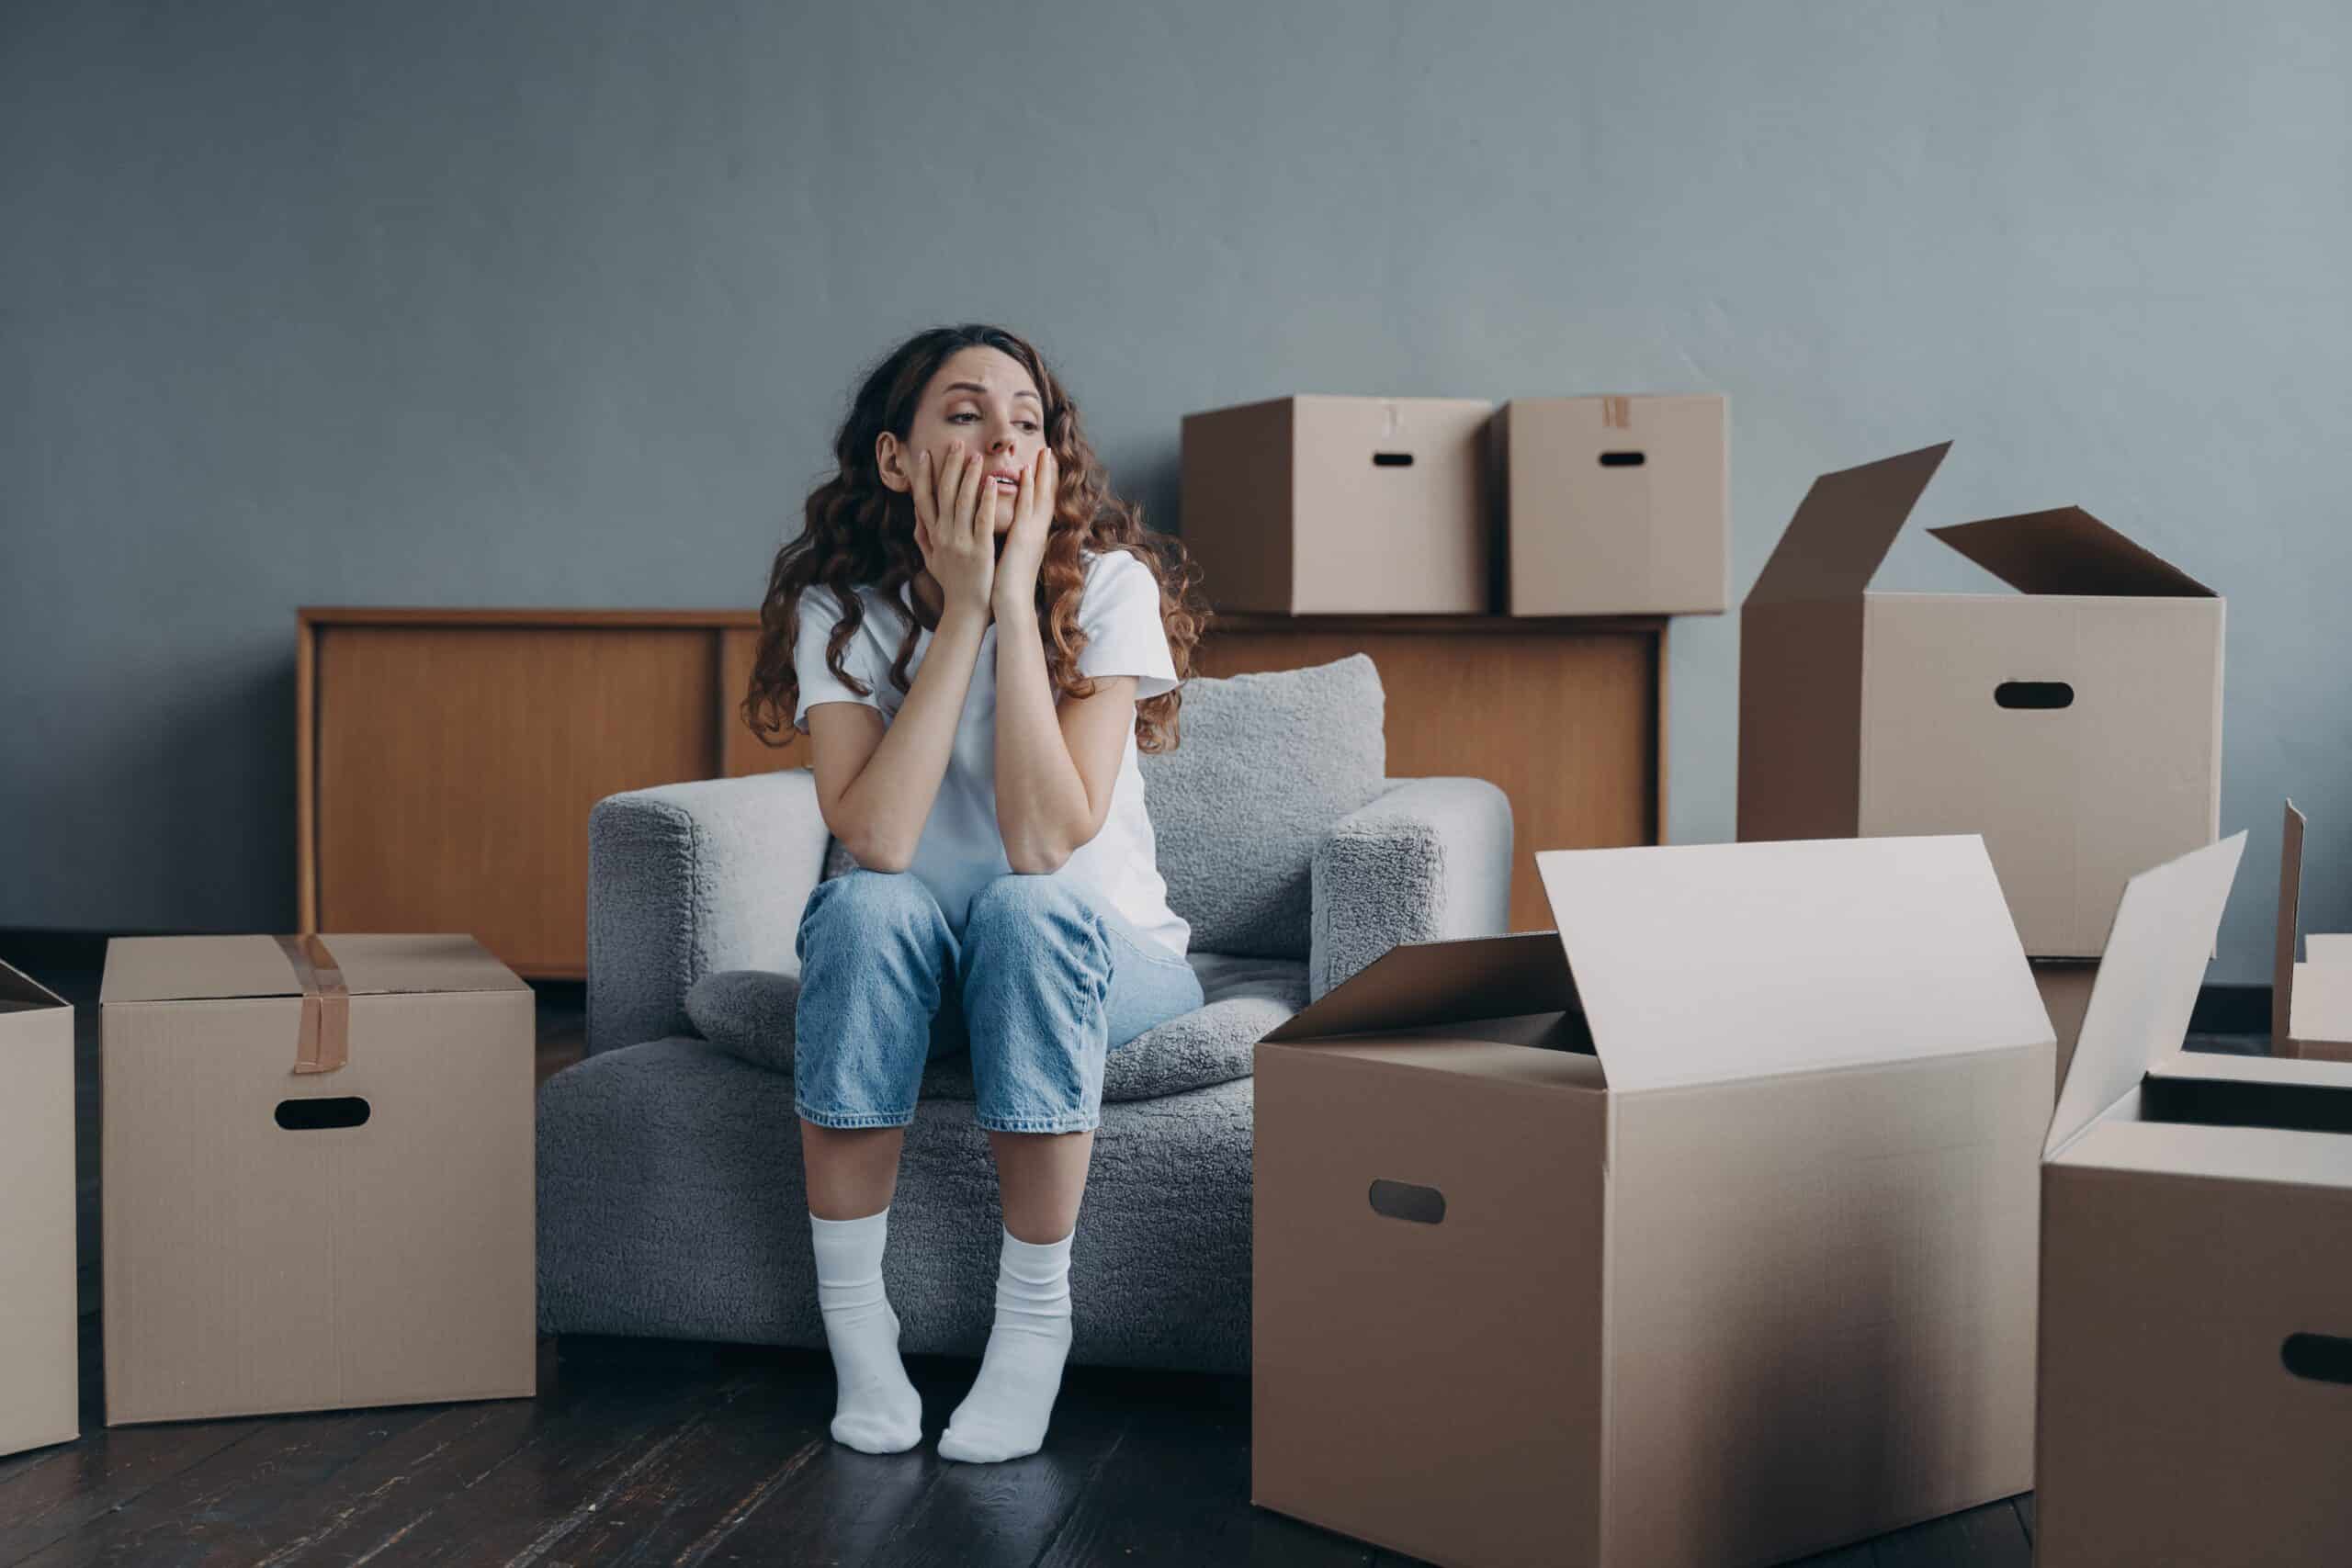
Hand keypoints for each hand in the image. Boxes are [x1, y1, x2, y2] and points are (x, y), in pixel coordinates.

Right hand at [911, 447, 995, 617]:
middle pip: (944, 493)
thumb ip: (924, 537)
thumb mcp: (931, 560)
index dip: (924, 475)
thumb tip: (917, 517)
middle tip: (956, 442)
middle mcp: (943, 535)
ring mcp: (960, 542)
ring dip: (968, 476)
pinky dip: (985, 499)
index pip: (924, 498)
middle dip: (949, 466)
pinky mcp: (979, 550)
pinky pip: (981, 520)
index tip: (924, 452)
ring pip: (962, 502)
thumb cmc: (952, 585)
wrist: (965, 611)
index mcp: (933, 535)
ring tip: (975, 455)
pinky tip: (992, 482)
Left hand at [991, 446, 1057, 615]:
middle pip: (1047, 495)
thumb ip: (1013, 539)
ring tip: (1044, 451)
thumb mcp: (1013, 556)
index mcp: (1034, 535)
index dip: (1044, 483)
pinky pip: (1026, 509)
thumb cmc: (1008, 584)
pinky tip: (1026, 471)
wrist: (1011, 604)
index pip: (1041, 503)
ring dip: (1042, 473)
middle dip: (1048, 473)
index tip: (1044, 464)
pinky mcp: (1023, 539)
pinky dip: (1028, 489)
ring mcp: (1032, 534)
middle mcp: (1037, 532)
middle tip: (1049, 449)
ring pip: (1040, 497)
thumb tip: (1009, 530)